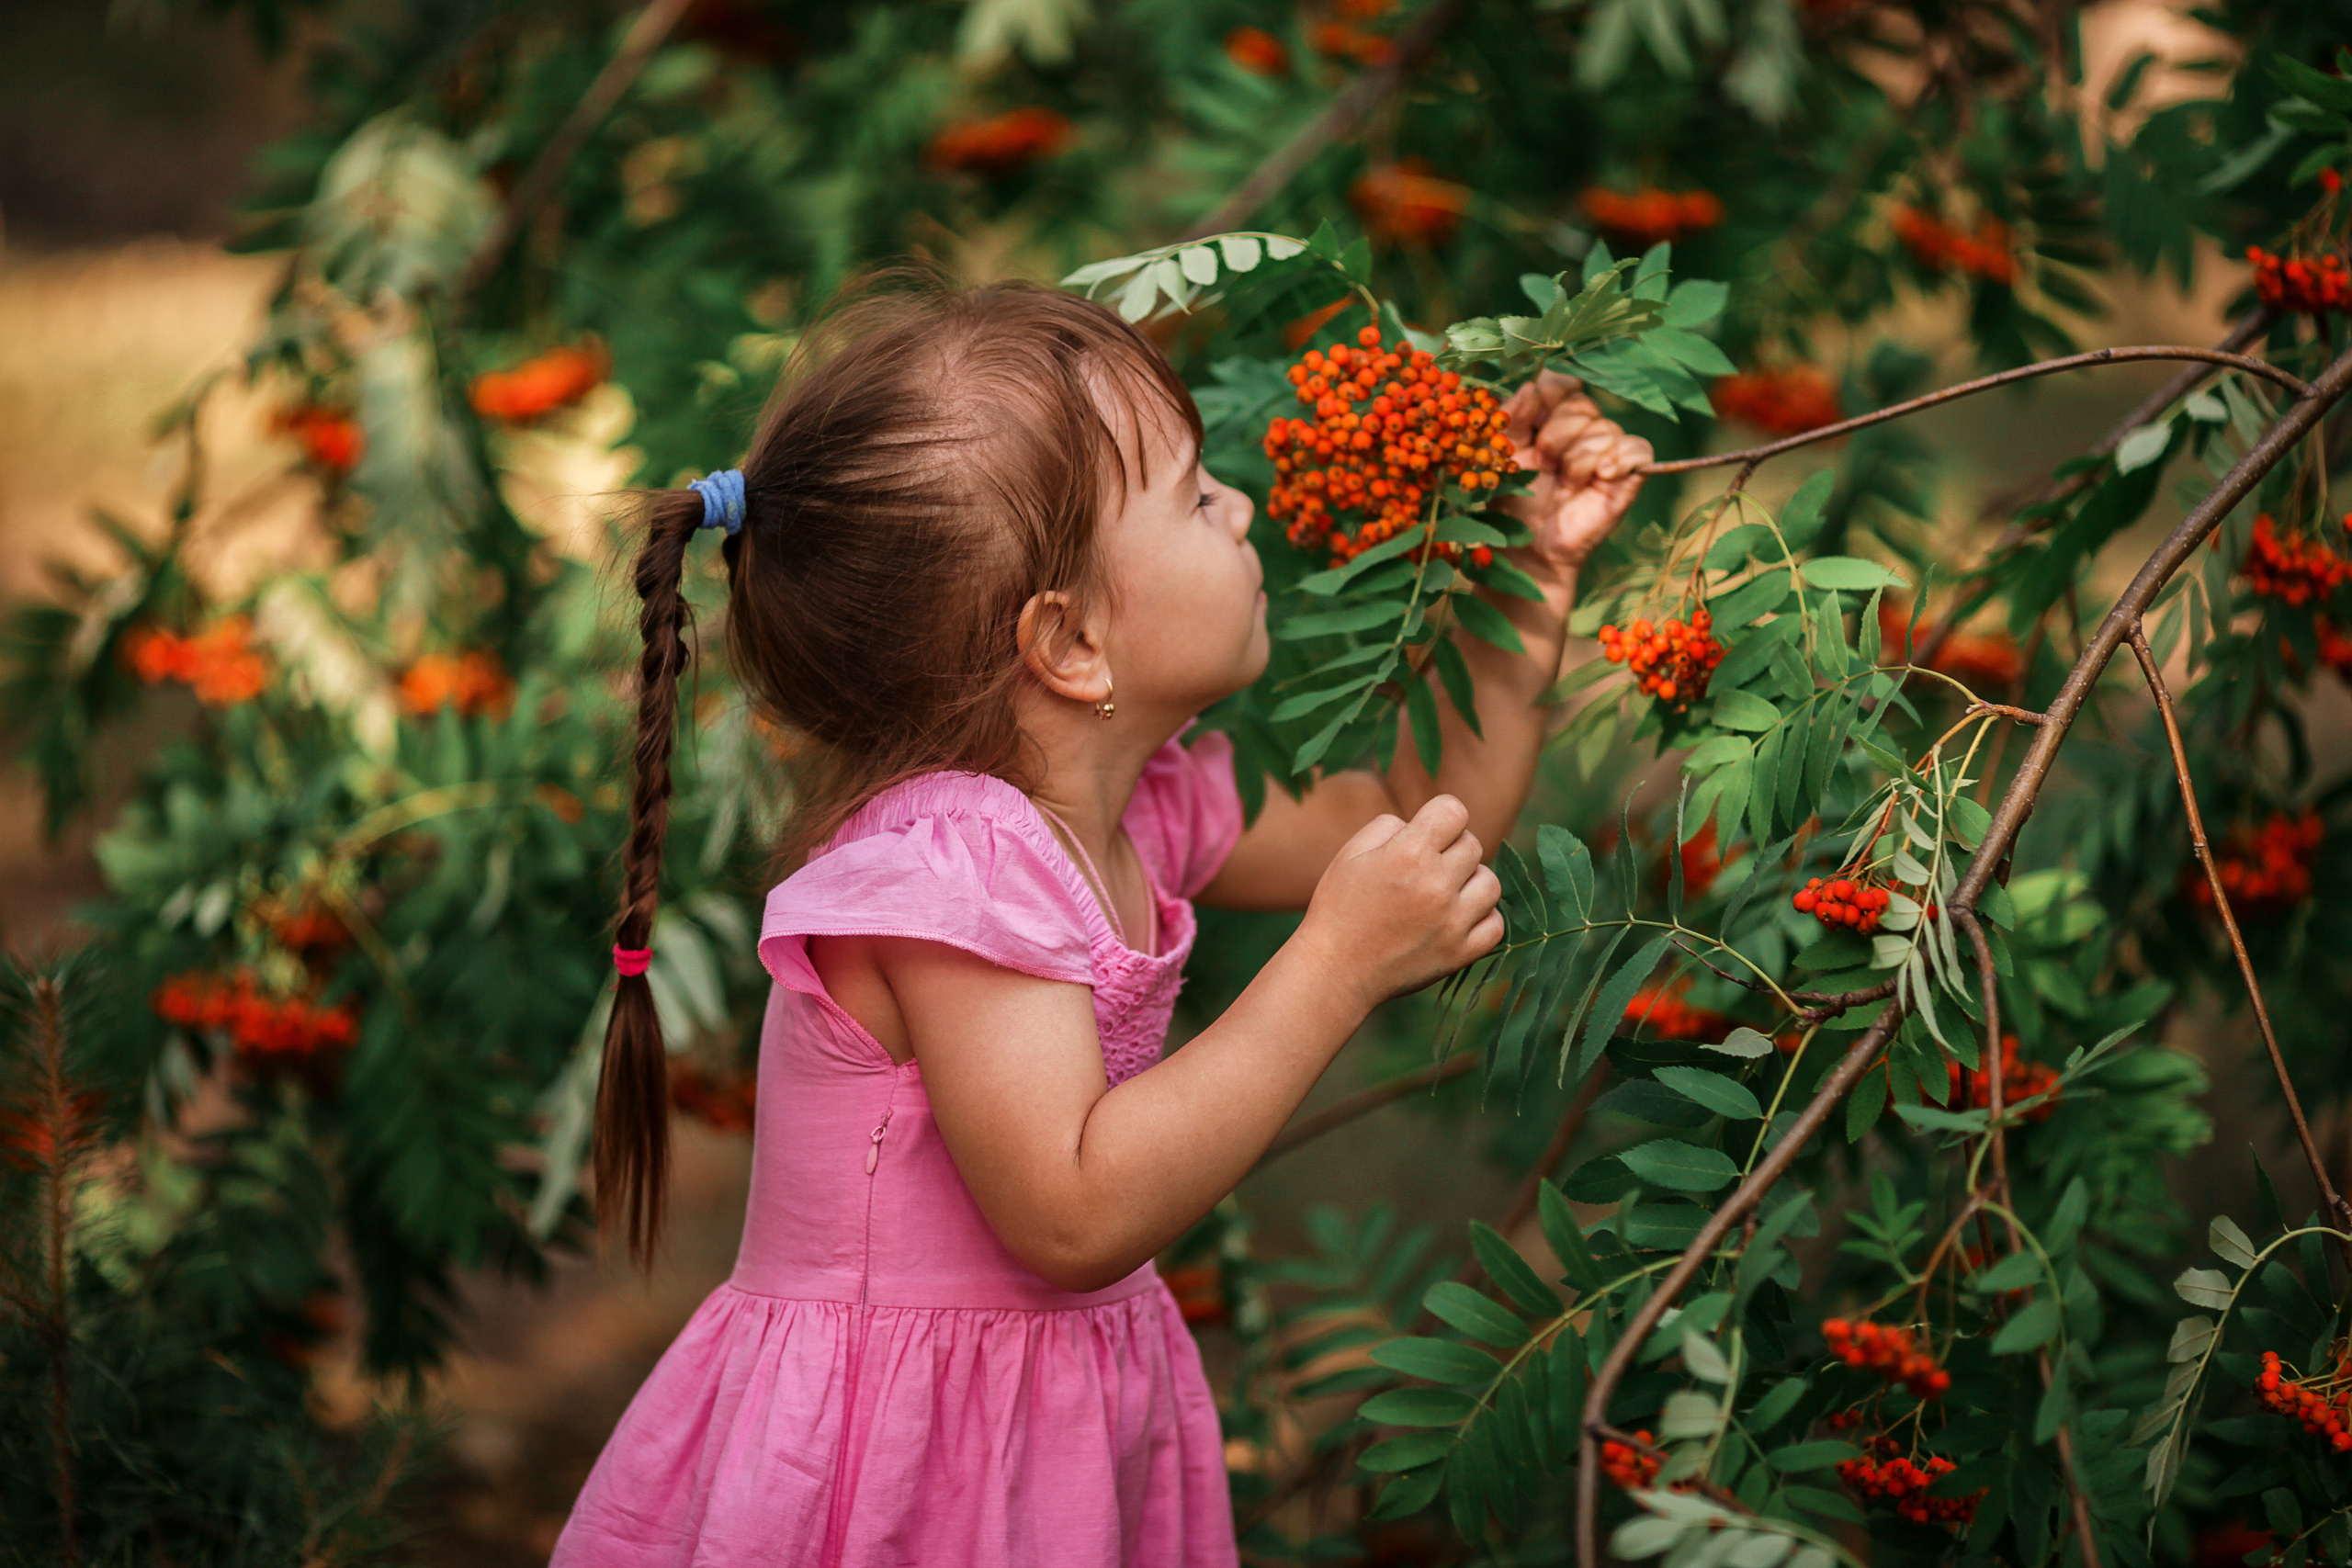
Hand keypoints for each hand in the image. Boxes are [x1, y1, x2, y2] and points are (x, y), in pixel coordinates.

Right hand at [1295, 795, 1503, 1006]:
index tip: (1427, 832)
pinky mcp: (1460, 954)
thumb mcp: (1351, 853)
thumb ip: (1390, 826)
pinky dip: (1482, 917)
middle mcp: (1436, 886)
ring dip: (1471, 881)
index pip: (1454, 810)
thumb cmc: (1338, 907)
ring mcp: (1452, 923)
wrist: (1334, 971)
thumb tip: (1426, 826)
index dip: (1440, 816)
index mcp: (1409, 855)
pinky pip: (1496, 924)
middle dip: (1451, 849)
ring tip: (1445, 891)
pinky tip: (1457, 917)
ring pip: (1490, 882)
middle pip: (1472, 845)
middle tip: (1424, 867)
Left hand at [1496, 370, 1652, 577]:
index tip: (1531, 422)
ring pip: (1604, 428)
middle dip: (1555, 435)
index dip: (1549, 395)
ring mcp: (1609, 450)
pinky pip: (1637, 447)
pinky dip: (1618, 458)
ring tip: (1564, 483)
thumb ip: (1512, 416)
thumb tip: (1533, 387)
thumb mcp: (1503, 452)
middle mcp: (1584, 428)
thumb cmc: (1514, 500)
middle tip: (1543, 466)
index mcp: (1552, 417)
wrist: (1528, 546)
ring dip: (1577, 458)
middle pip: (1582, 403)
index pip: (1561, 382)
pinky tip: (1600, 476)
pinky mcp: (1630, 475)